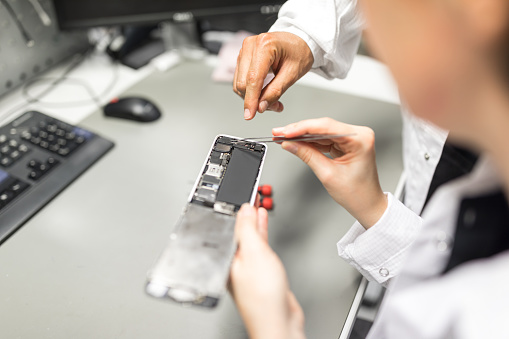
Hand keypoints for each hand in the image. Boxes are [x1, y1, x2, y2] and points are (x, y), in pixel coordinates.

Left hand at [230, 204, 304, 338]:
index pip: (229, 226)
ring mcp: (248, 267)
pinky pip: (259, 246)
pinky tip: (263, 223)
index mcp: (225, 258)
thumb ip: (248, 230)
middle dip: (245, 213)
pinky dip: (262, 233)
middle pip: (238, 231)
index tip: (243, 192)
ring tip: (257, 203)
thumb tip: (243, 210)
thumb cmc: (262, 298)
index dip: (236, 208)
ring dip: (254, 221)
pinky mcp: (262, 272)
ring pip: (249, 237)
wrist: (279, 322)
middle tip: (251, 194)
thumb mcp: (254, 253)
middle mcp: (234, 262)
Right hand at [233, 32, 313, 119]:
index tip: (250, 115)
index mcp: (265, 45)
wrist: (299, 40)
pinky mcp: (242, 57)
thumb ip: (276, 91)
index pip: (253, 78)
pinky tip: (264, 93)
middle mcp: (250, 45)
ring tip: (272, 100)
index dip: (251, 99)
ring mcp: (244, 50)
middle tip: (274, 106)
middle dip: (255, 100)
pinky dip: (251, 91)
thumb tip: (261, 107)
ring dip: (253, 97)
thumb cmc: (299, 51)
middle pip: (243, 83)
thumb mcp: (293, 74)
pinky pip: (240, 79)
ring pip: (239, 83)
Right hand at [273, 118, 387, 228]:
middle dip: (299, 130)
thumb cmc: (357, 193)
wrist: (367, 204)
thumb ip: (307, 155)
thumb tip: (290, 144)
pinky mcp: (346, 143)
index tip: (285, 131)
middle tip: (279, 133)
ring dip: (302, 135)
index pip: (326, 126)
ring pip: (321, 131)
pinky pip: (324, 138)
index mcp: (360, 139)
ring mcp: (352, 137)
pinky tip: (296, 141)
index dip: (302, 128)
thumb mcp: (328, 174)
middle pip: (323, 126)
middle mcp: (358, 134)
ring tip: (283, 137)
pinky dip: (310, 141)